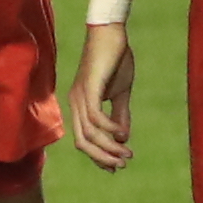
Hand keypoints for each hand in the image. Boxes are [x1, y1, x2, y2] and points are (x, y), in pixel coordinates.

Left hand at [62, 19, 138, 170]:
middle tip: (122, 164)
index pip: (83, 140)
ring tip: (127, 154)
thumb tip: (123, 138)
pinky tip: (122, 134)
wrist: (112, 34)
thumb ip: (120, 115)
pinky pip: (95, 117)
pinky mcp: (89, 87)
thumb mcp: (120, 92)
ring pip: (89, 134)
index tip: (115, 167)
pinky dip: (109, 129)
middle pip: (83, 143)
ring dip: (109, 148)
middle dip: (102, 158)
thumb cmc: (115, 60)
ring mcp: (80, 96)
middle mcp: (75, 103)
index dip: (97, 157)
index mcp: (80, 105)